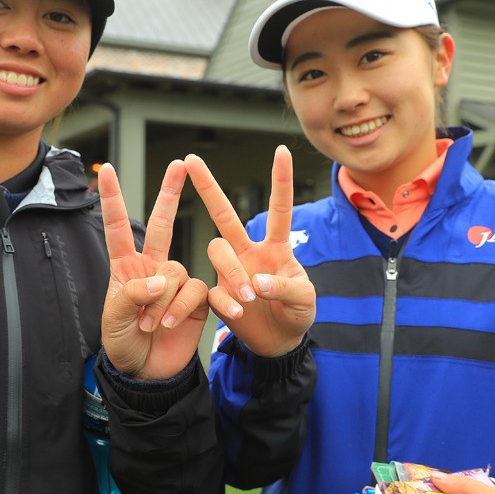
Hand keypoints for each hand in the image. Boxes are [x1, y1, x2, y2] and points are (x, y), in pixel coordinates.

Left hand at [98, 159, 210, 380]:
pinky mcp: (197, 300)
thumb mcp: (114, 322)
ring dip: (164, 301)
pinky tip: (173, 324)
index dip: (112, 198)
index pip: (118, 227)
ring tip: (151, 326)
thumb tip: (159, 279)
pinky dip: (184, 307)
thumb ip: (131, 296)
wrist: (147, 374)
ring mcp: (176, 283)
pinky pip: (197, 291)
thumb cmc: (122, 345)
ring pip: (178, 272)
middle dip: (170, 193)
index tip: (105, 170)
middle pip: (162, 224)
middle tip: (180, 163)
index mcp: (126, 268)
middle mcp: (153, 268)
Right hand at [184, 146, 314, 357]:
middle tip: (190, 159)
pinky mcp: (217, 294)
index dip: (280, 180)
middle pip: (225, 215)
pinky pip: (211, 291)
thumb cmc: (297, 313)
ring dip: (232, 271)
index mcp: (275, 247)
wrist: (280, 343)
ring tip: (249, 298)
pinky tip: (238, 313)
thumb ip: (286, 287)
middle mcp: (248, 252)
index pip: (279, 209)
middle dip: (208, 186)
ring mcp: (230, 271)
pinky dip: (225, 301)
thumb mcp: (304, 300)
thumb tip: (257, 283)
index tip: (281, 150)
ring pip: (216, 250)